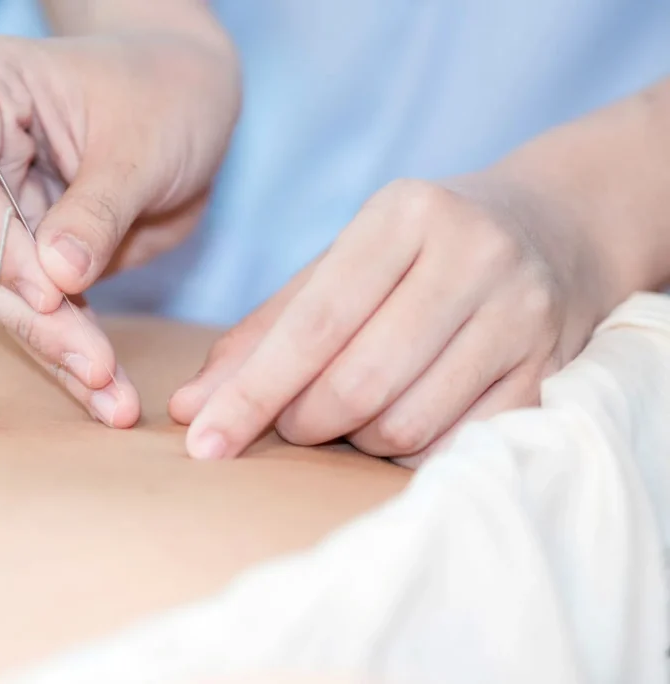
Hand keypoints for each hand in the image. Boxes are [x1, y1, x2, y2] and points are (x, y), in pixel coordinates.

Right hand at [0, 31, 239, 426]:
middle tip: (94, 367)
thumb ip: (97, 210)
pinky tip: (108, 395)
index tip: (53, 293)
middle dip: (37, 315)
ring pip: (6, 292)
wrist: (189, 99)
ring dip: (57, 349)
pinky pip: (44, 308)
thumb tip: (57, 280)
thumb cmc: (167, 93)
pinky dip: (76, 350)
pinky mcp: (27, 251)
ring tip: (112, 399)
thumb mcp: (142, 145)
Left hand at [169, 176, 617, 464]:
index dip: (252, 392)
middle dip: (304, 421)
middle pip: (359, 382)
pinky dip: (411, 452)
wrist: (553, 228)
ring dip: (358, 440)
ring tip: (355, 411)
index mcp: (404, 215)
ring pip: (407, 423)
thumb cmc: (418, 252)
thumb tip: (190, 408)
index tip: (204, 442)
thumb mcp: (340, 265)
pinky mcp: (551, 367)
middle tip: (293, 420)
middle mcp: (472, 255)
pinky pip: (458, 445)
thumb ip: (264, 332)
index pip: (313, 323)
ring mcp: (521, 313)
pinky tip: (404, 420)